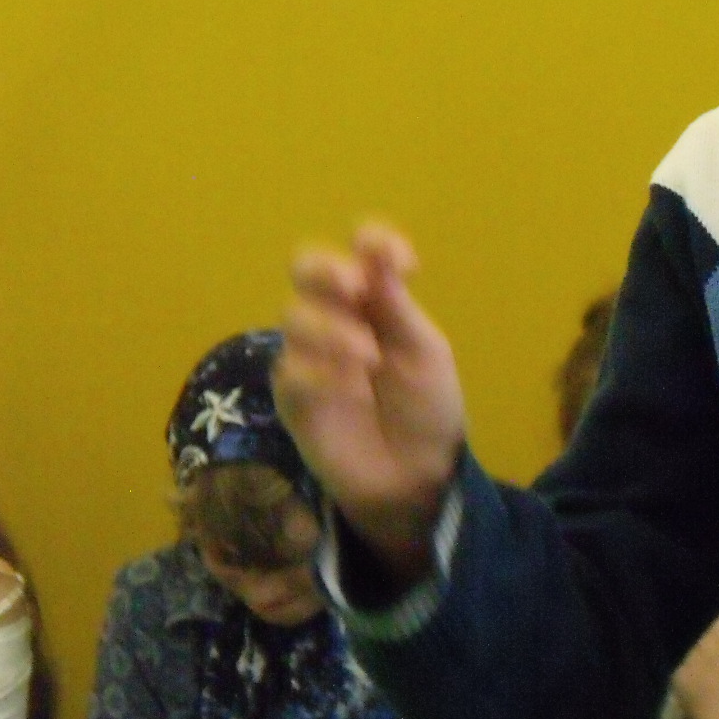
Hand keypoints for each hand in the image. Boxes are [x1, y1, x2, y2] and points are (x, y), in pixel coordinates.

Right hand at [275, 223, 464, 585]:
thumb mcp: (424, 353)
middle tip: (355, 289)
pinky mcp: (292, 397)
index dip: (375, 242)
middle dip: (326, 270)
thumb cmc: (428, 409)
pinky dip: (322, 373)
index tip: (404, 263)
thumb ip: (397, 307)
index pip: (362, 252)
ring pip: (294, 316)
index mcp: (378, 301)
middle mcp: (338, 318)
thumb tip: (377, 254)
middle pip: (306, 268)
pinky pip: (290, 370)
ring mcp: (310, 356)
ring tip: (367, 359)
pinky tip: (351, 392)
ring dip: (333, 330)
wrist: (416, 477)